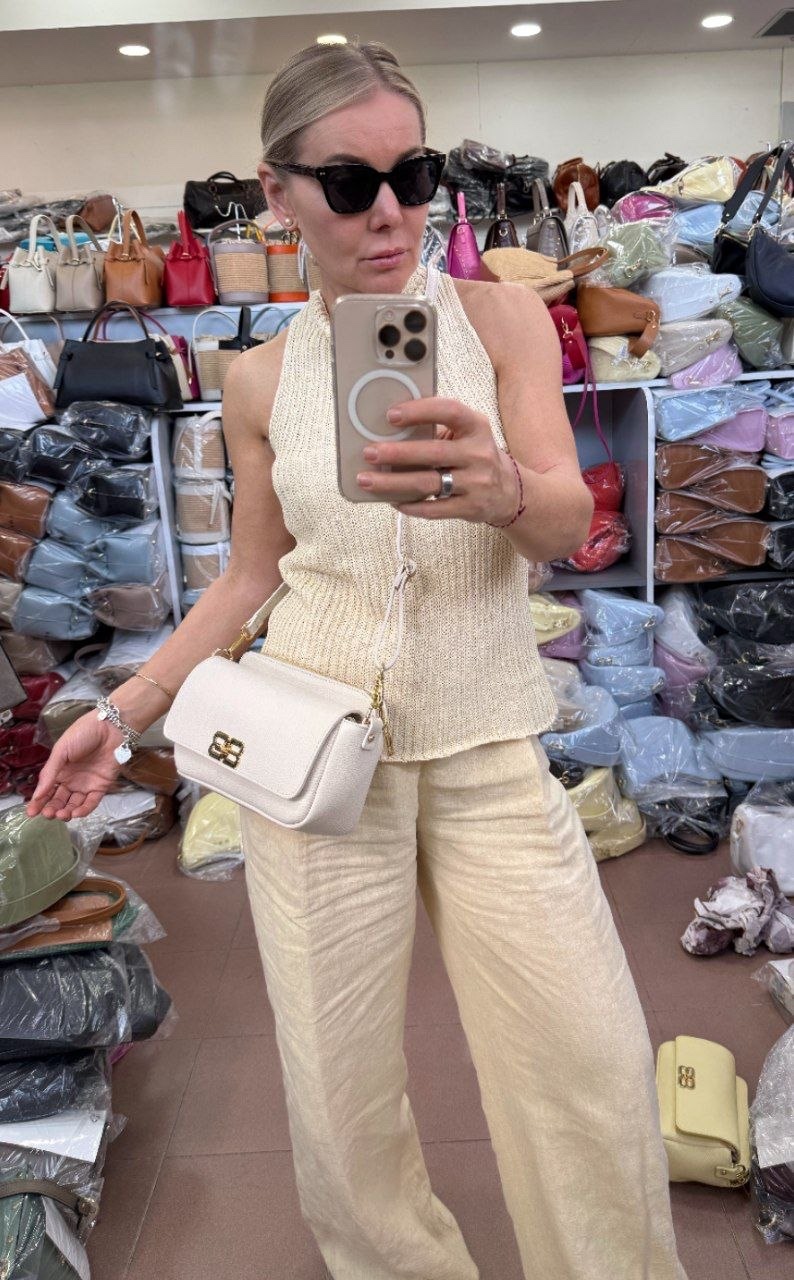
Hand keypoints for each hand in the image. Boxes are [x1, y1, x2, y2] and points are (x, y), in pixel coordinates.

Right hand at [25, 711, 126, 821]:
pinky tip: (75, 813)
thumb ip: (50, 773)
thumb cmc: (83, 733)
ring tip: (61, 815)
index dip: (39, 802)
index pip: (47, 790)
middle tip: (48, 814)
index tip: (31, 813)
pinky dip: (84, 810)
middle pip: (59, 800)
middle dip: (52, 809)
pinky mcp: (101, 787)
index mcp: (59, 770)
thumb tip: (37, 795)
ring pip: (74, 804)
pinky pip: (91, 802)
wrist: (111, 727)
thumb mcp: (61, 750)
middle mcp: (71, 780)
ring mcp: (86, 784)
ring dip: (66, 812)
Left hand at [355, 396, 519, 523]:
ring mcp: (476, 483)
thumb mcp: (467, 435)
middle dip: (397, 453)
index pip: (449, 411)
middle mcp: (478, 454)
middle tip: (369, 452)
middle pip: (432, 453)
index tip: (391, 415)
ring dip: (392, 483)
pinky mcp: (470, 508)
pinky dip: (409, 506)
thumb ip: (437, 430)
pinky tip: (391, 501)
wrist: (509, 492)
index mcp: (476, 427)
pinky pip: (433, 510)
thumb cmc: (475, 456)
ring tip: (367, 480)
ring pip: (427, 484)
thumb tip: (388, 431)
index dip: (419, 411)